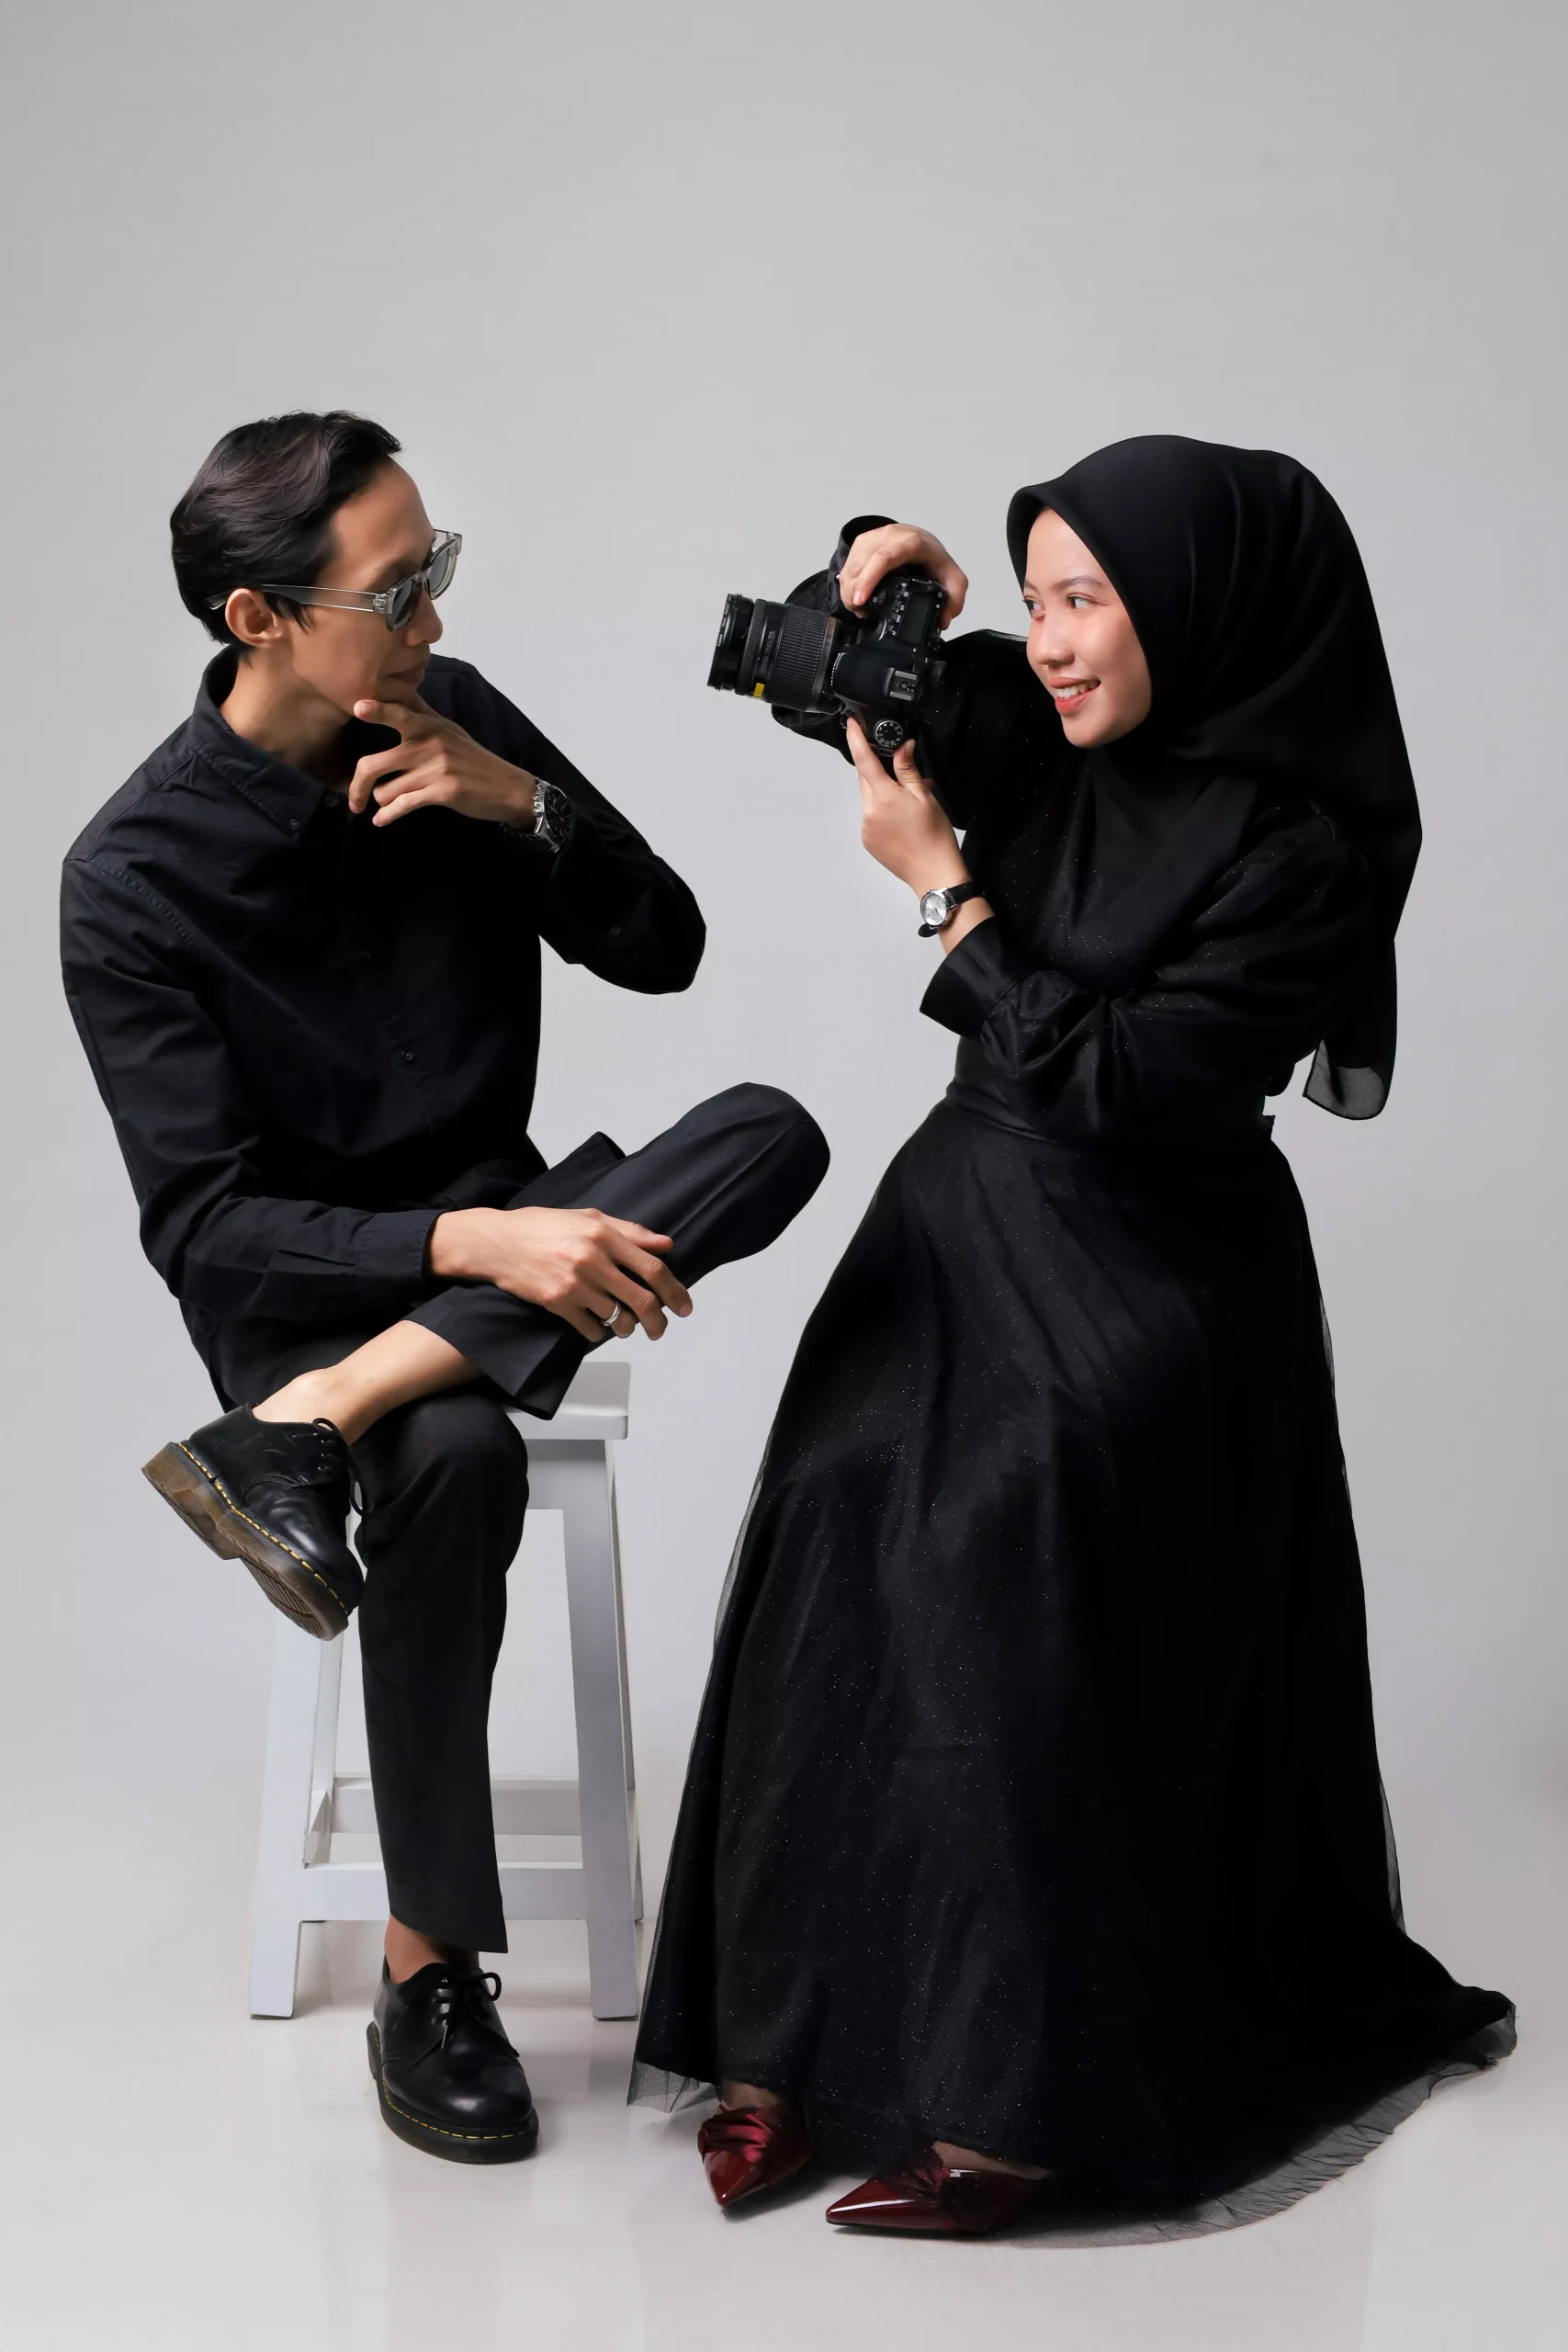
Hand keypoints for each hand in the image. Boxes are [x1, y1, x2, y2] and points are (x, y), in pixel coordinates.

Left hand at [348, 695, 537, 827]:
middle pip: (374, 764)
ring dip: (382, 802)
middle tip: (354, 799)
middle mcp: (429, 744)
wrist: (506, 787)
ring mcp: (435, 769)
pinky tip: (381, 821)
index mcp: (428, 726)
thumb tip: (396, 693)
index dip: (376, 710)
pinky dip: (388, 816)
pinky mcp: (442, 792)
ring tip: (387, 805)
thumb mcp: (448, 730)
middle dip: (357, 786)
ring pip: (386, 790)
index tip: (357, 708)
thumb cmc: (472, 758)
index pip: (398, 713)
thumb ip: (420, 714)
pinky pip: (403, 805)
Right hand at [428, 1205, 693, 1342]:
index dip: (674, 1290)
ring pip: (617, 1318)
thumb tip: (665, 1245)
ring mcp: (574, 1284)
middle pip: (642, 1300)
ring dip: (626, 1327)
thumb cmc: (542, 1227)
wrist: (496, 1242)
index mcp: (603, 1235)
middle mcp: (592, 1260)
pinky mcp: (556, 1303)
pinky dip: (599, 1332)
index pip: (652, 1268)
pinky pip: (590, 1329)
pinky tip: (597, 1325)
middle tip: (660, 1328)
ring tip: (626, 1326)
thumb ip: (629, 1231)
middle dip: (658, 1320)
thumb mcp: (587, 1217)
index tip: (684, 1306)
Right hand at [837, 524, 966, 624]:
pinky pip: (848, 562)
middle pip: (861, 563)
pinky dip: (848, 581)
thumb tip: (942, 620)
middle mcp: (891, 535)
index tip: (861, 600)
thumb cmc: (934, 560)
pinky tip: (855, 595)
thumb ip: (954, 600)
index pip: (884, 557)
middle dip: (853, 591)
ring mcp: (875, 536)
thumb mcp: (953, 580)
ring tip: (857, 607)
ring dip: (848, 588)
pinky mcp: (863, 540)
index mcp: (912, 542)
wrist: (923, 541)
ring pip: (851, 563)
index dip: (869, 579)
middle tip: (858, 612)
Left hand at [847, 717, 966, 892]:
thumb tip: (902, 747)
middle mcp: (869, 812)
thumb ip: (908, 769)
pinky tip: (900, 820)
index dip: (855, 738)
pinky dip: (881, 811)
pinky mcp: (867, 840)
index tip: (851, 724)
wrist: (933, 873)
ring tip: (907, 805)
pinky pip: (870, 816)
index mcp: (883, 797)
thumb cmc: (934, 837)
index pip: (863, 759)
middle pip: (865, 779)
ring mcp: (866, 828)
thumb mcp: (925, 796)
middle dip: (878, 771)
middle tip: (900, 774)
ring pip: (868, 798)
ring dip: (882, 793)